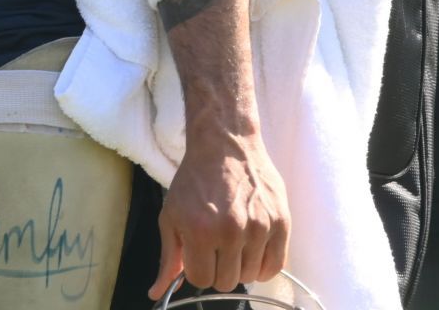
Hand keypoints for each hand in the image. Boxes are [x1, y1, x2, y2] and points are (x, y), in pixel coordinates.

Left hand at [149, 127, 289, 297]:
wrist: (225, 146)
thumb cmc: (194, 181)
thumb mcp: (171, 215)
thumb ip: (168, 256)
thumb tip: (157, 292)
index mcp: (200, 230)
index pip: (200, 279)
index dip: (197, 270)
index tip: (198, 255)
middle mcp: (231, 232)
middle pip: (226, 282)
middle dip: (217, 269)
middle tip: (215, 249)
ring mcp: (259, 228)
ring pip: (250, 276)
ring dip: (240, 266)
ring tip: (233, 243)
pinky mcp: (281, 223)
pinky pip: (275, 266)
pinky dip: (263, 265)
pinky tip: (252, 249)